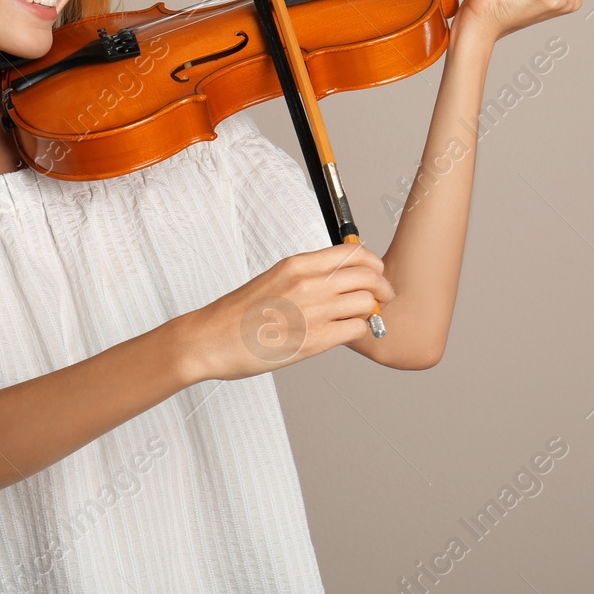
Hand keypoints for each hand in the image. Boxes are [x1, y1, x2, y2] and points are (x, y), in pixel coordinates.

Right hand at [173, 242, 396, 383]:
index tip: (375, 272)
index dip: (372, 263)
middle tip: (381, 296)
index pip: (353, 252)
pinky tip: (345, 333)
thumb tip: (340, 279)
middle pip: (367, 276)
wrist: (211, 339)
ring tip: (361, 318)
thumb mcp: (274, 279)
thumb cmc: (238, 313)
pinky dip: (358, 331)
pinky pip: (356, 330)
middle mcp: (308, 284)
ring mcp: (312, 313)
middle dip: (382, 287)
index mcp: (297, 265)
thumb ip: (307, 276)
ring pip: (366, 304)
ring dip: (370, 311)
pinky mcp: (313, 341)